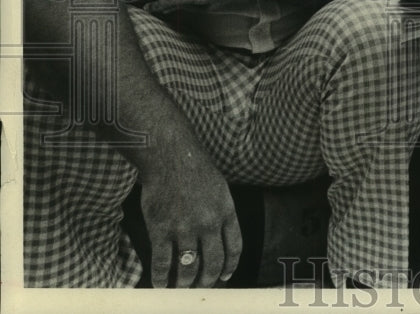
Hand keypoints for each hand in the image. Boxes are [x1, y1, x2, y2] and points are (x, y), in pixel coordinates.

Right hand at [140, 148, 241, 287]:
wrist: (170, 157)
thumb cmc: (194, 169)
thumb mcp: (219, 188)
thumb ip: (221, 212)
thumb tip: (221, 236)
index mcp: (226, 211)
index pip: (234, 248)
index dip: (230, 266)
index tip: (226, 276)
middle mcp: (209, 223)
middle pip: (213, 263)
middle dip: (208, 280)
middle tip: (202, 286)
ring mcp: (185, 228)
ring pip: (189, 268)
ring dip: (186, 283)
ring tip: (182, 288)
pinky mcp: (161, 230)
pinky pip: (163, 263)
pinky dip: (162, 278)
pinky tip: (160, 284)